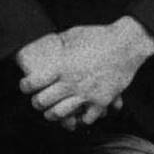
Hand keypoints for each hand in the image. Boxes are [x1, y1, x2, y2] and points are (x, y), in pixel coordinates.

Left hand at [19, 23, 153, 126]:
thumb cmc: (101, 36)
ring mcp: (86, 94)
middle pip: (42, 102)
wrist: (127, 43)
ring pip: (60, 114)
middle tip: (38, 101)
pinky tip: (79, 115)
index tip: (26, 86)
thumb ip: (59, 44)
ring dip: (53, 115)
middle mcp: (71, 82)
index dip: (25, 86)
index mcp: (61, 66)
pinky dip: (81, 119)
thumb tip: (49, 44)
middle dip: (37, 103)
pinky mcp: (101, 101)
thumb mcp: (73, 35)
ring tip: (52, 113)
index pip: (33, 83)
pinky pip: (87, 119)